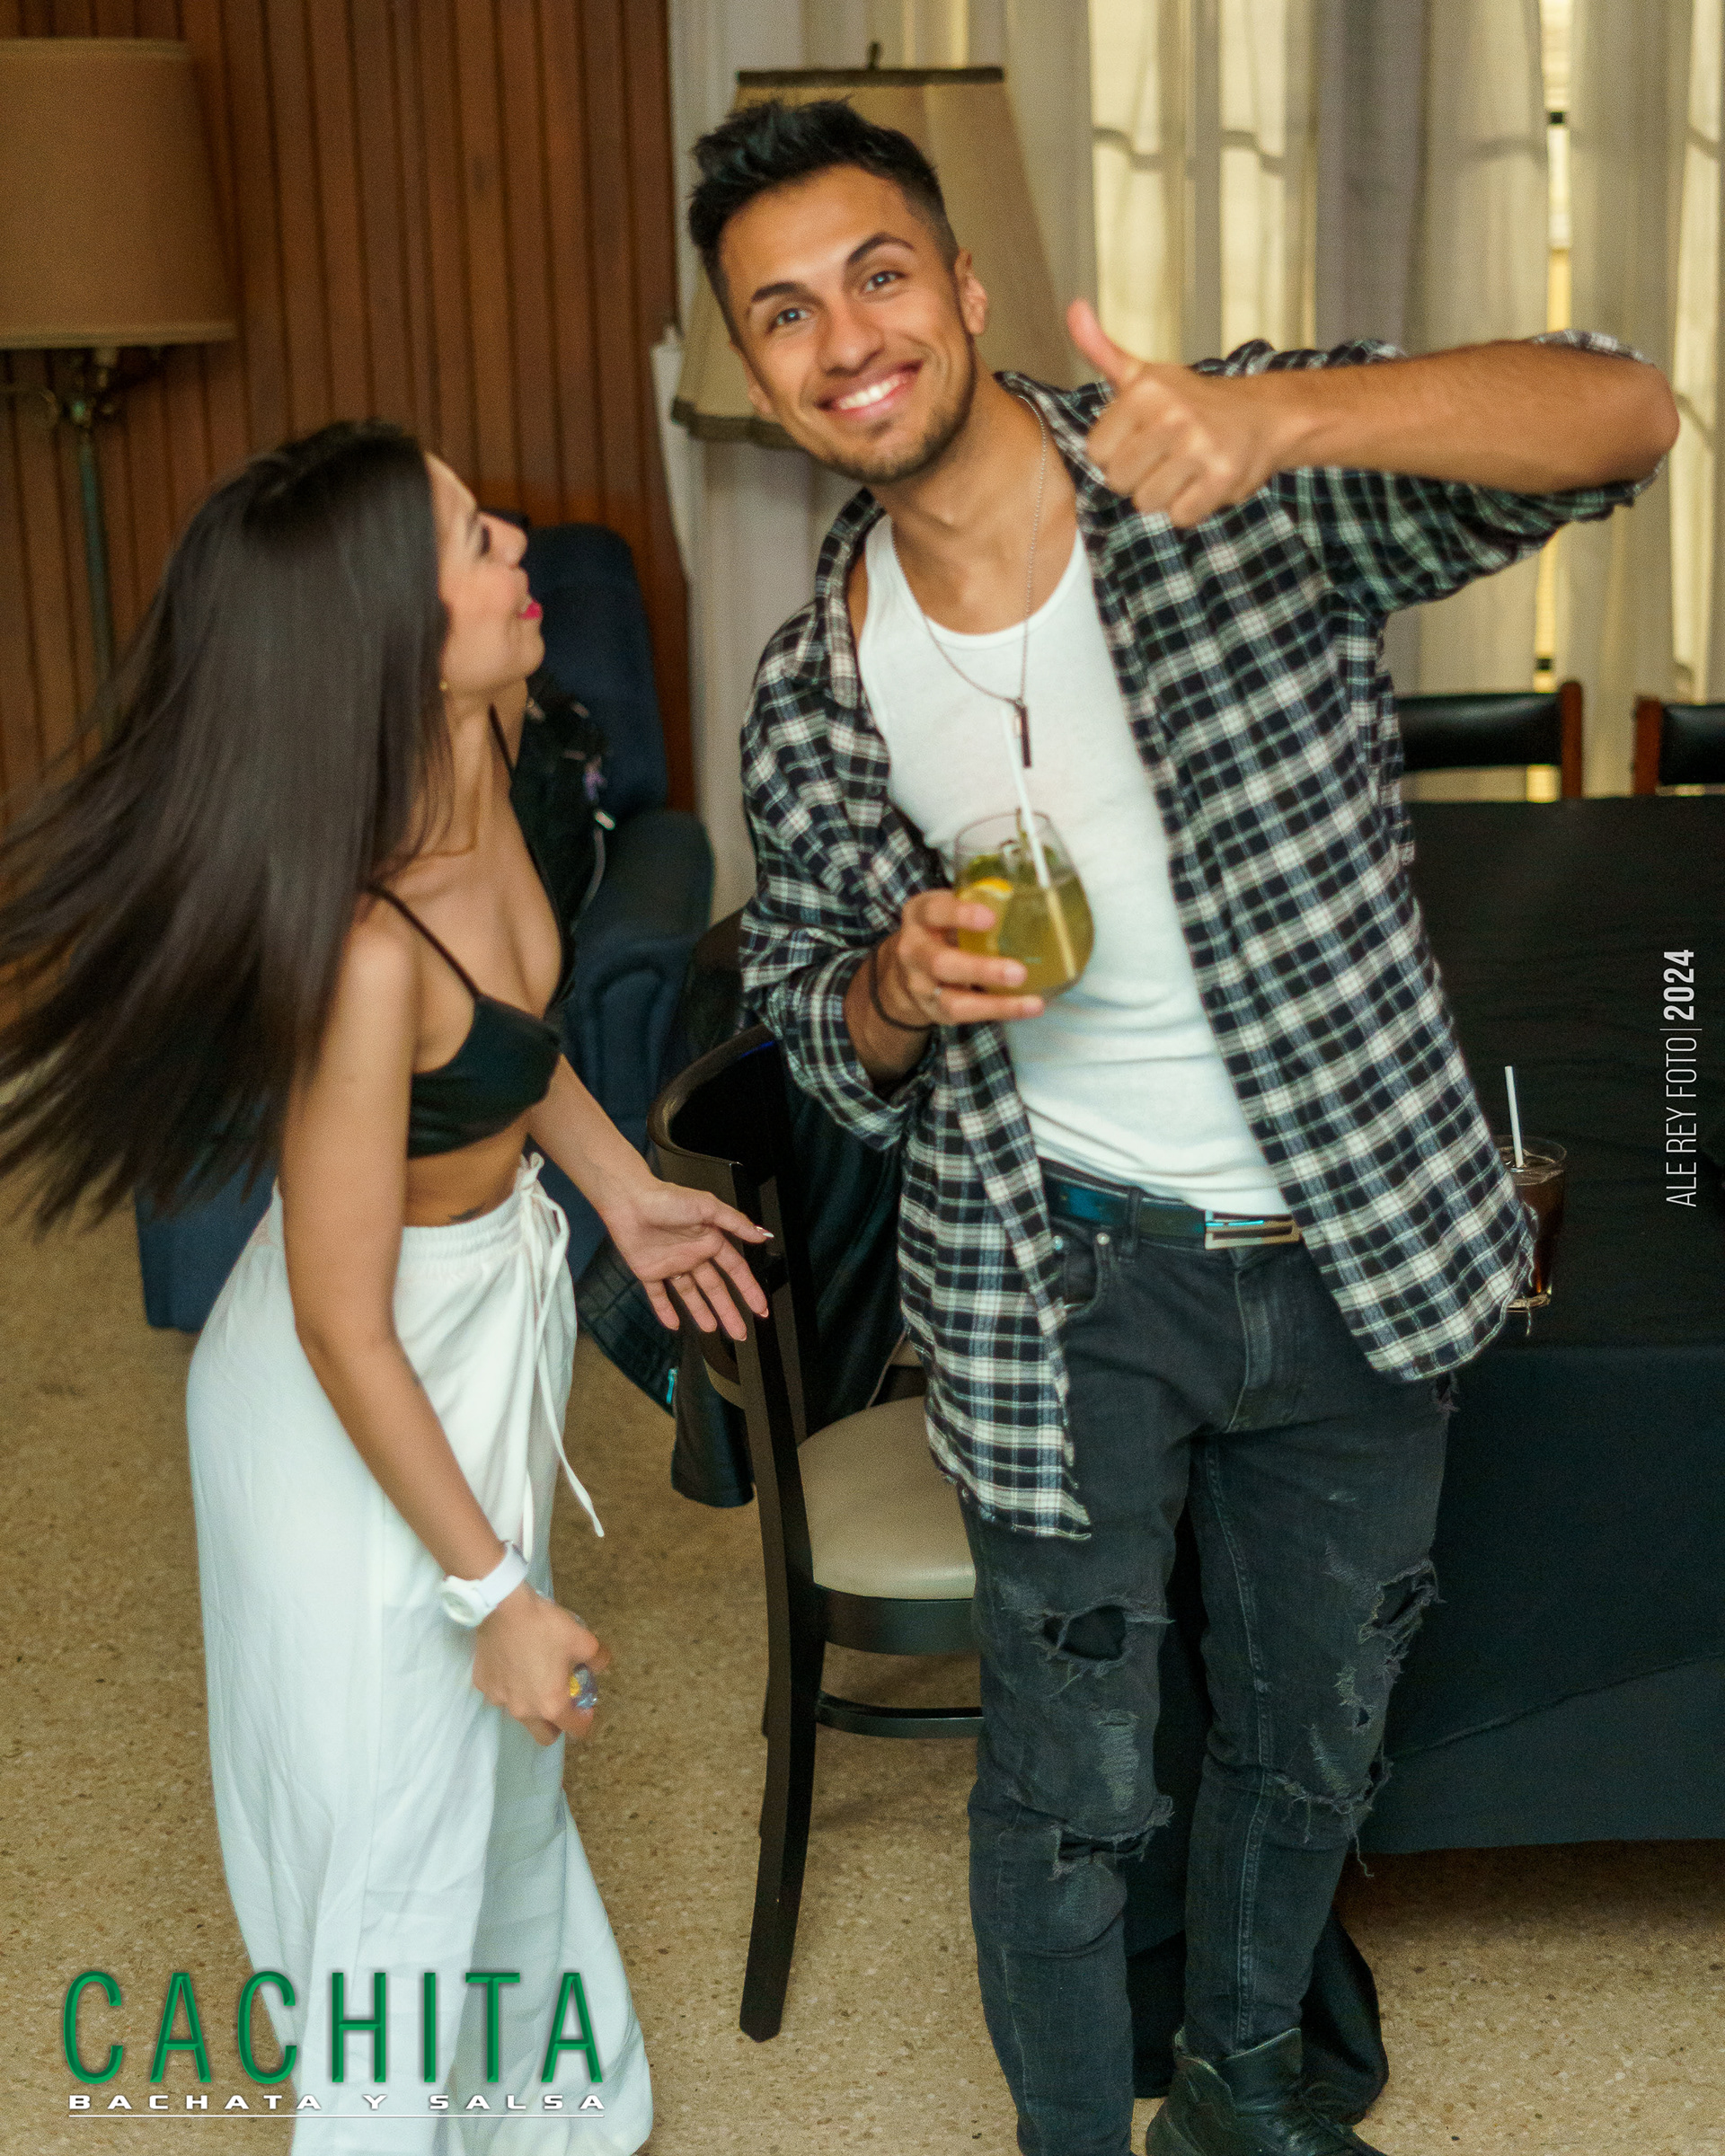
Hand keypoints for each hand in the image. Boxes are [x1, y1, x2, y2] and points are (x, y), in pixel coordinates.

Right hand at [471, 1584, 612, 1747]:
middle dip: (556, 1724)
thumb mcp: (583, 1640)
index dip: (585, 1720)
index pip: (575, 1730)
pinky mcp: (483, 1685)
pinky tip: (514, 1664)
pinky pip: (501, 1694)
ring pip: (520, 1714)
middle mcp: (523, 1711)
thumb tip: (599, 1665)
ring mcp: (499, 1700)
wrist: (503, 1607)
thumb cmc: (545, 1627)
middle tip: (561, 1699)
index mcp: (551, 1705)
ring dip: (531, 1704)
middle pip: (544, 1735)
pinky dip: (510, 1686)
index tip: (585, 1706)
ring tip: (535, 1675)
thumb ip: (598, 1659)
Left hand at [601, 1176, 770, 1338]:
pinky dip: (665, 1311)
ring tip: (712, 1329)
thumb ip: (736, 1223)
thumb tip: (762, 1236)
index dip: (749, 1289)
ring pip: (690, 1295)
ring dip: (701, 1312)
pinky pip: (658, 1295)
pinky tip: (673, 1325)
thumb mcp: (709, 1207)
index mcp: (710, 1239)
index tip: (759, 1307)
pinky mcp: (649, 1271)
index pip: (735, 1270)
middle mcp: (693, 1254)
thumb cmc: (668, 1198)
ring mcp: (671, 1264)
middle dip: (728, 1310)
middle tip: (740, 1331)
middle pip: (715, 1288)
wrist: (630, 1201)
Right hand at [882, 889, 1045, 1027]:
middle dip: (981, 970)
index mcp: (920, 915)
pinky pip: (966, 1015)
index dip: (961, 914)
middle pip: (941, 963)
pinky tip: (1026, 1007)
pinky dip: (998, 1012)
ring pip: (953, 1001)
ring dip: (995, 1004)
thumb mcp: (950, 908)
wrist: (909, 966)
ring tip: (1030, 1002)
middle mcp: (913, 951)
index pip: (935, 911)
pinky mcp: (935, 1009)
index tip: (991, 918)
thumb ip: (979, 902)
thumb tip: (1032, 901)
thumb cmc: (943, 929)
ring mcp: (921, 985)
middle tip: (1018, 972)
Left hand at [1067, 299, 1294, 526]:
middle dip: (1137, 477)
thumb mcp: (1143, 374)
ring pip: (1147, 502)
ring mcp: (1199, 446)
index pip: (1096, 454)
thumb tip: (1074, 309)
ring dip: (1164, 494)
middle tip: (1164, 455)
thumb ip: (1102, 350)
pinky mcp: (1222, 477)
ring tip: (1184, 468)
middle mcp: (1172, 414)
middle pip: (1118, 481)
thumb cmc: (1191, 400)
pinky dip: (1190, 507)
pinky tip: (1202, 481)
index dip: (1115, 453)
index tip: (1140, 437)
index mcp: (1145, 390)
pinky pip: (1180, 516)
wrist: (1262, 415)